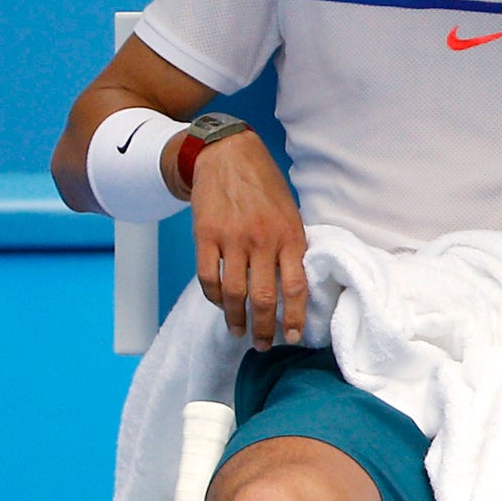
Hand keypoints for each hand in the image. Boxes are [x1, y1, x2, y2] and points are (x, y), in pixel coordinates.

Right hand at [189, 131, 307, 348]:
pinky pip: (208, 276)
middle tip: (263, 345)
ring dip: (236, 318)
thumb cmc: (265, 187)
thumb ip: (291, 246)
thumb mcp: (290, 213)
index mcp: (290, 235)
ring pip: (233, 292)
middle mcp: (263, 240)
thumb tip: (294, 284)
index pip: (296, 286)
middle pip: (264, 296)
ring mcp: (232, 239)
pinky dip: (213, 297)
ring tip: (239, 332)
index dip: (295, 316)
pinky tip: (219, 305)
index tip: (292, 337)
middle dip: (264, 327)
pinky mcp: (205, 235)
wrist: (228, 156)